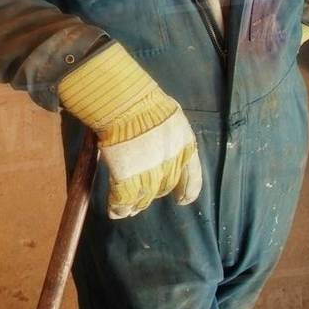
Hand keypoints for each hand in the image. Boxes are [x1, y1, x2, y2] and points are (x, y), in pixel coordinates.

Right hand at [58, 42, 202, 218]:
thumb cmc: (142, 99)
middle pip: (165, 186)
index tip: (182, 199)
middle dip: (156, 193)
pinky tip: (116, 210)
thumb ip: (168, 134)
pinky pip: (124, 197)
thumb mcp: (168, 115)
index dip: (187, 190)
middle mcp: (171, 160)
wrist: (122, 98)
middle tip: (146, 198)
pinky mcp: (126, 174)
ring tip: (130, 209)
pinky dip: (120, 206)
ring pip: (145, 196)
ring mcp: (149, 168)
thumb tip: (159, 144)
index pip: (192, 177)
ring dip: (136, 204)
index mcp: (184, 145)